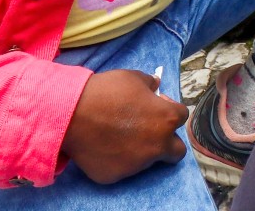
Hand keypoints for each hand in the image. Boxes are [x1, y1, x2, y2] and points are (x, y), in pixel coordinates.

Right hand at [61, 70, 187, 184]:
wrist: (72, 114)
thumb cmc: (106, 91)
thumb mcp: (134, 78)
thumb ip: (150, 84)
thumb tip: (156, 85)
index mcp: (166, 119)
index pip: (182, 116)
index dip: (169, 109)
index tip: (156, 105)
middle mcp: (157, 145)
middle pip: (177, 151)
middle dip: (168, 142)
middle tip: (151, 132)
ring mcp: (137, 164)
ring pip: (148, 160)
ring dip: (141, 149)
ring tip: (119, 135)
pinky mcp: (116, 175)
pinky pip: (122, 168)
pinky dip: (118, 159)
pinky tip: (104, 145)